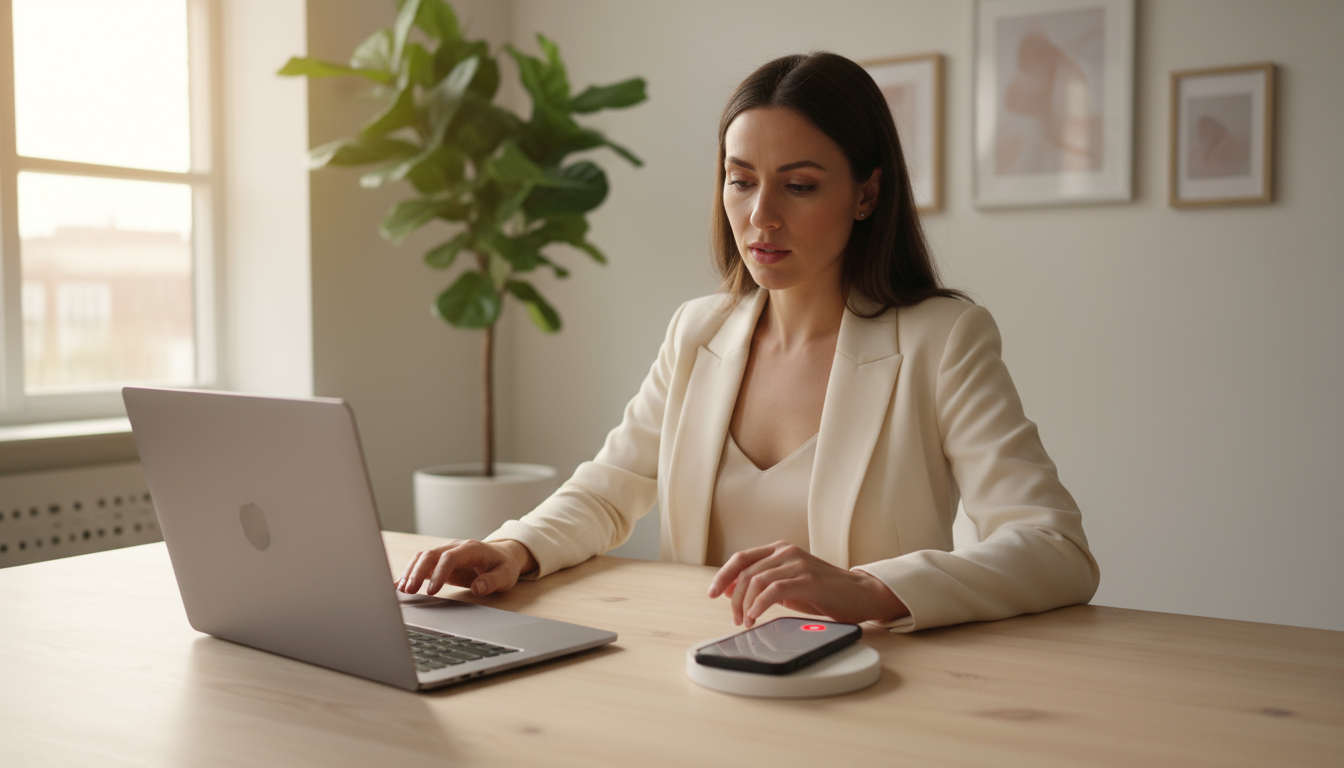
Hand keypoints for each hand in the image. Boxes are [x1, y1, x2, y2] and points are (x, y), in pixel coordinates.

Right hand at [396, 539, 536, 596]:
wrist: (502, 556)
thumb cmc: (503, 566)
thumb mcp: (505, 576)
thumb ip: (492, 582)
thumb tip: (478, 588)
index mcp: (471, 548)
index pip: (450, 557)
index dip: (439, 573)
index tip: (431, 591)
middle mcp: (455, 547)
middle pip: (431, 554)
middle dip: (418, 572)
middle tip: (409, 590)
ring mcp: (446, 552)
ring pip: (423, 557)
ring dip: (411, 572)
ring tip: (401, 589)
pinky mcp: (441, 561)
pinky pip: (422, 564)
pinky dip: (410, 572)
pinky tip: (399, 584)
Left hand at [706, 541, 908, 626]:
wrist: (860, 595)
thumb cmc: (825, 593)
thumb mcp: (787, 586)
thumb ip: (762, 584)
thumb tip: (729, 590)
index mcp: (779, 550)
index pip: (740, 558)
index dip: (722, 575)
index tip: (712, 593)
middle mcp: (786, 552)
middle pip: (745, 571)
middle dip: (733, 597)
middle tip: (735, 618)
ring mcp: (797, 564)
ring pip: (756, 580)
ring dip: (745, 604)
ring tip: (747, 621)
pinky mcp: (807, 580)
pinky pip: (774, 590)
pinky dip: (759, 605)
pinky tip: (756, 617)